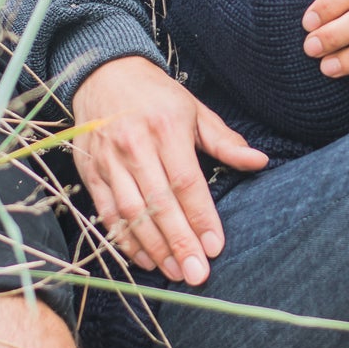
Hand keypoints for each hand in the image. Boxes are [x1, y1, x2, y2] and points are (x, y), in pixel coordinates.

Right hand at [71, 56, 266, 284]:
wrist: (105, 73)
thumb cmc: (157, 96)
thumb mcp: (195, 110)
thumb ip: (225, 140)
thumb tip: (259, 161)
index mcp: (166, 128)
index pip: (186, 182)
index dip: (201, 217)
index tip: (215, 247)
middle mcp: (135, 145)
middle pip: (159, 204)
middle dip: (179, 243)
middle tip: (196, 274)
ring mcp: (109, 160)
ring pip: (131, 213)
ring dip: (153, 247)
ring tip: (173, 272)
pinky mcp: (89, 171)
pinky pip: (106, 212)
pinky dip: (124, 239)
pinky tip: (144, 258)